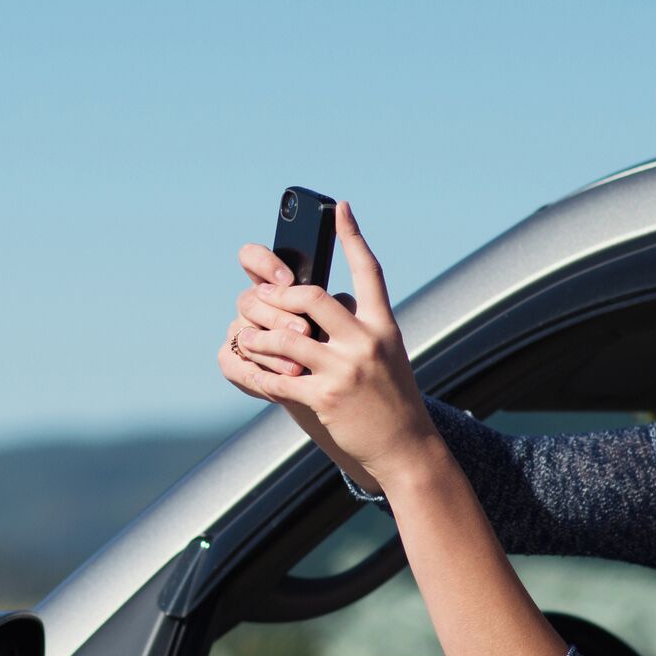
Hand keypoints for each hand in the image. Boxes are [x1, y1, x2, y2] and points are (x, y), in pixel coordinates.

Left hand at [215, 200, 439, 488]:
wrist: (408, 448)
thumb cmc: (392, 399)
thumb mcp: (389, 354)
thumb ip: (360, 326)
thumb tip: (319, 301)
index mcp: (384, 325)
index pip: (369, 271)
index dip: (354, 236)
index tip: (340, 207)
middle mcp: (367, 342)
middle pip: (313, 297)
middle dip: (280, 295)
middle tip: (263, 299)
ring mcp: (347, 371)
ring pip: (287, 337)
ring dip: (259, 336)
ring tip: (247, 337)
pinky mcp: (326, 398)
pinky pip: (279, 378)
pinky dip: (259, 373)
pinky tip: (251, 369)